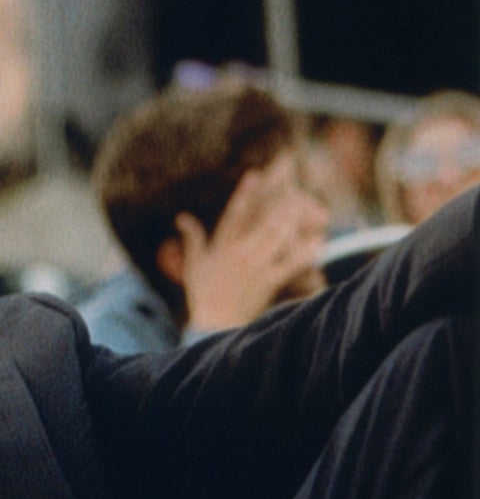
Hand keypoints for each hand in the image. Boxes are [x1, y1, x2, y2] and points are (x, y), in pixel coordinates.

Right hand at [171, 157, 329, 331]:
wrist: (214, 323)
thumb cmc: (203, 293)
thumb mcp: (194, 264)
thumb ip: (191, 238)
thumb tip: (181, 217)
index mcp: (221, 246)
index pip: (233, 215)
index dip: (244, 194)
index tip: (255, 174)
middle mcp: (239, 254)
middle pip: (262, 224)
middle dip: (279, 206)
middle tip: (295, 189)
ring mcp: (255, 268)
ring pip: (277, 240)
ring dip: (293, 223)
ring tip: (308, 207)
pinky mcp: (268, 283)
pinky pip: (289, 266)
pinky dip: (304, 255)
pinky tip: (318, 243)